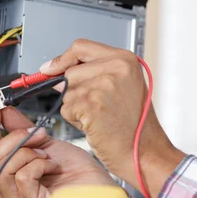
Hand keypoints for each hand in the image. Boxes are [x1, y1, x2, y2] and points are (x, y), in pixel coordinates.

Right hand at [0, 103, 115, 197]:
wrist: (102, 187)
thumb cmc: (81, 174)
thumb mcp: (48, 145)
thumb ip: (24, 131)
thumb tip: (5, 112)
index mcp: (11, 180)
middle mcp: (11, 194)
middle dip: (17, 139)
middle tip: (39, 135)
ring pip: (4, 166)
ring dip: (30, 152)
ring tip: (48, 156)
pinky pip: (22, 176)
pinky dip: (39, 165)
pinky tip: (53, 167)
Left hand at [39, 39, 185, 197]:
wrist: (145, 150)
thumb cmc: (135, 124)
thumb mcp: (124, 86)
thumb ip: (95, 71)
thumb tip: (55, 70)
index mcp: (125, 59)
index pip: (81, 47)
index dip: (62, 59)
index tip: (51, 68)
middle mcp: (116, 68)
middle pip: (69, 70)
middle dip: (73, 90)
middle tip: (97, 106)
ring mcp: (104, 85)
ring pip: (66, 91)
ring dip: (76, 107)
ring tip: (100, 116)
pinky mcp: (92, 103)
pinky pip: (67, 108)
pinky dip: (76, 120)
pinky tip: (96, 125)